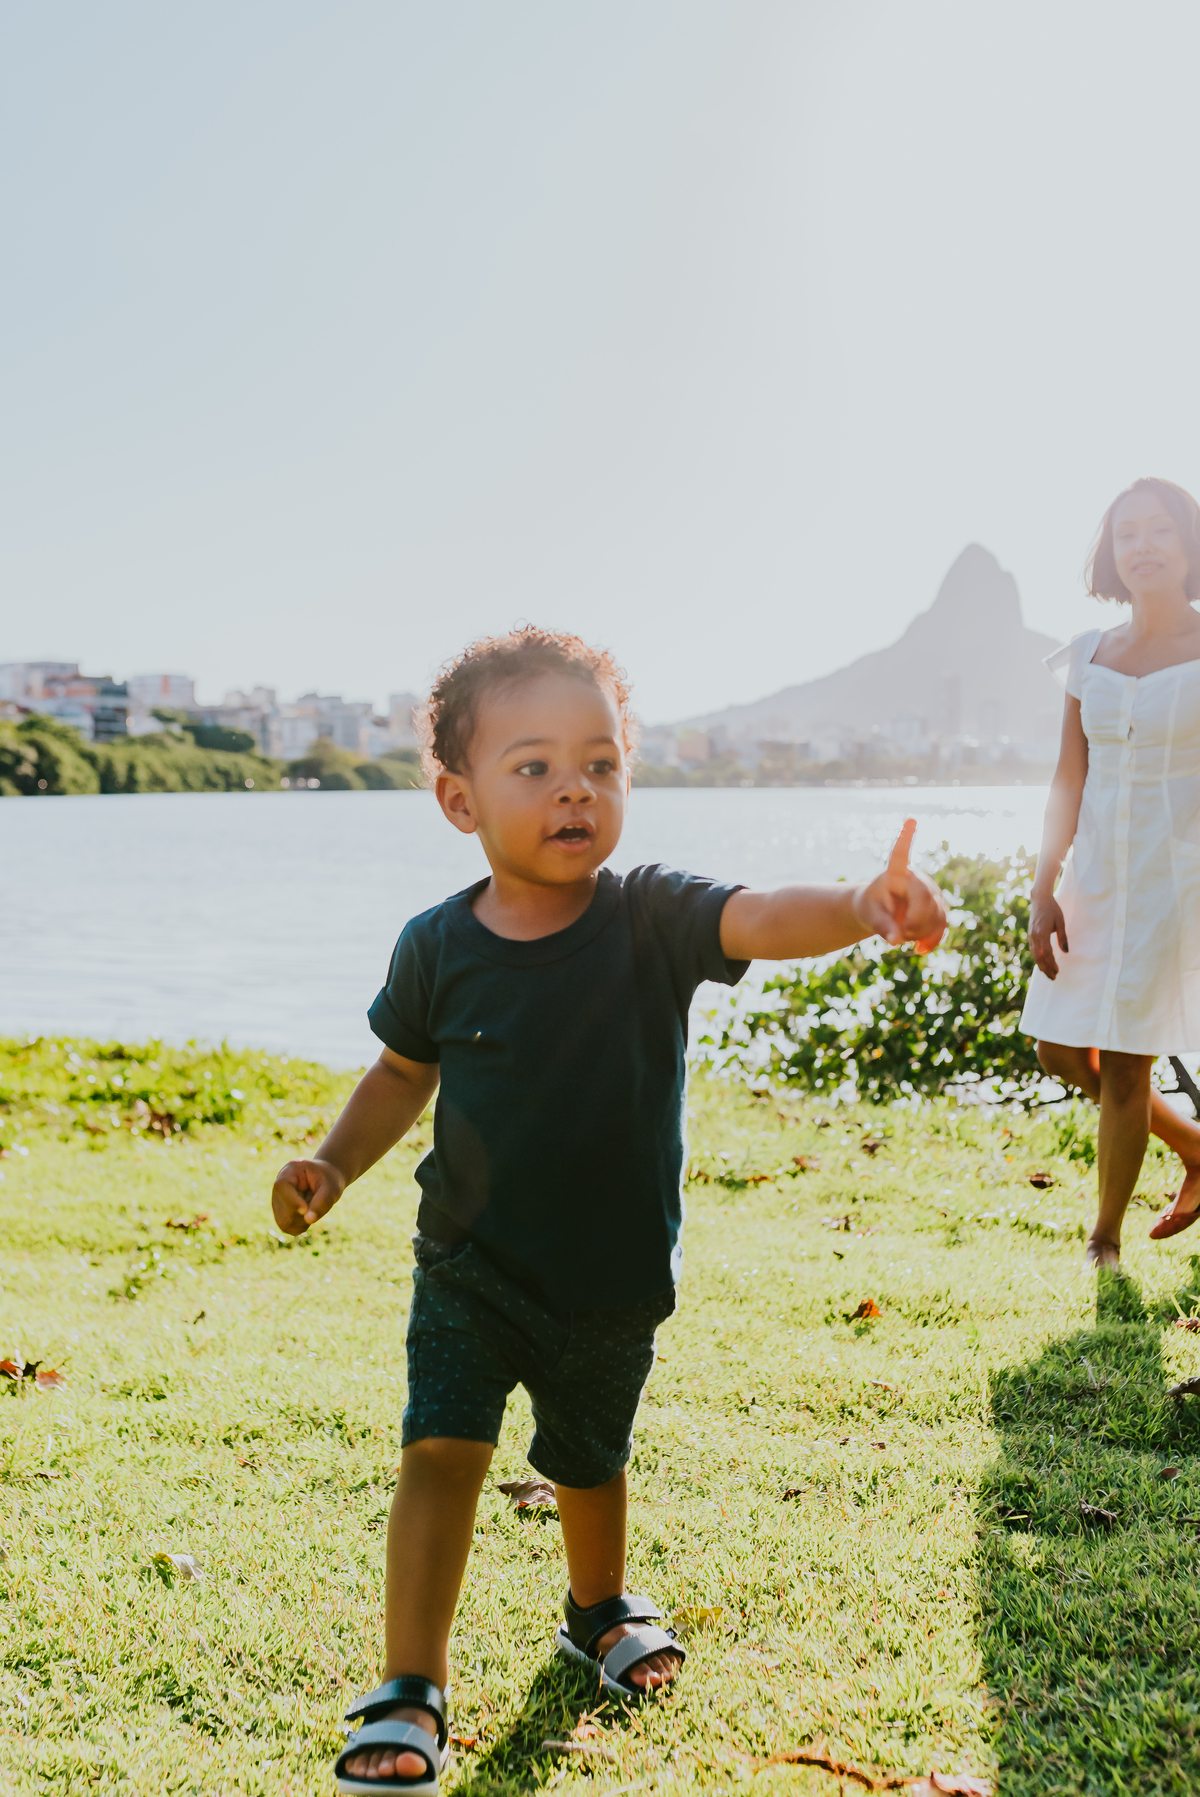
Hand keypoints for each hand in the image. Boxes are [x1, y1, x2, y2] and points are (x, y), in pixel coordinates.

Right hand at [272, 1157, 345, 1234]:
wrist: (325, 1179)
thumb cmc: (328, 1180)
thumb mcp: (331, 1187)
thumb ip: (322, 1202)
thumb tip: (309, 1221)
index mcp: (289, 1172)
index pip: (282, 1187)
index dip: (292, 1201)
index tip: (305, 1209)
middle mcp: (278, 1188)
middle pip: (284, 1210)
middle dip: (304, 1213)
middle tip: (319, 1202)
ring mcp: (277, 1202)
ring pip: (285, 1223)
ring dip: (303, 1221)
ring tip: (314, 1206)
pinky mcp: (280, 1215)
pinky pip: (289, 1228)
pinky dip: (302, 1225)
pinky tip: (309, 1213)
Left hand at [852, 817, 946, 951]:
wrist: (880, 913)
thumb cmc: (870, 908)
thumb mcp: (869, 916)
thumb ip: (881, 926)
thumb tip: (895, 940)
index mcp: (896, 873)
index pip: (901, 855)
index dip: (906, 839)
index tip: (910, 819)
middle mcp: (918, 878)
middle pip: (926, 899)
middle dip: (914, 923)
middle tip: (898, 937)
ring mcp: (931, 893)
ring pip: (937, 915)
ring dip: (920, 933)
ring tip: (903, 939)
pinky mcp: (939, 908)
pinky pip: (942, 925)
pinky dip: (932, 940)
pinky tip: (920, 951)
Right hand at [1028, 892, 1067, 978]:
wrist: (1039, 900)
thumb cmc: (1052, 909)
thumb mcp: (1060, 922)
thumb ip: (1063, 937)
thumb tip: (1066, 952)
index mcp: (1041, 932)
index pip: (1046, 953)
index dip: (1051, 963)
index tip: (1057, 971)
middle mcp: (1034, 936)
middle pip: (1038, 957)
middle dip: (1046, 968)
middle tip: (1053, 977)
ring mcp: (1030, 936)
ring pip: (1034, 955)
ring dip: (1041, 966)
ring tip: (1048, 974)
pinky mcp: (1030, 936)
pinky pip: (1033, 951)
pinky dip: (1038, 959)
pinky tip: (1043, 964)